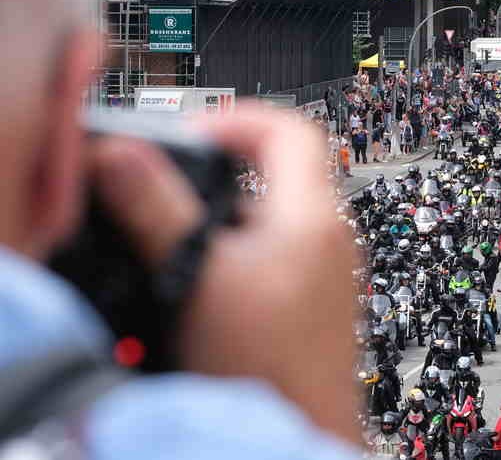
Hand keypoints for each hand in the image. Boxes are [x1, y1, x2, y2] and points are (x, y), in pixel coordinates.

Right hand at [91, 106, 358, 440]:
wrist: (301, 434)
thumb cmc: (271, 369)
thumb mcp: (199, 276)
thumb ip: (159, 211)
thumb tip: (123, 158)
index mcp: (314, 217)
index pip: (291, 129)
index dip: (237, 120)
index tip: (192, 137)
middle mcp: (330, 240)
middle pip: (279, 174)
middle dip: (219, 176)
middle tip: (175, 187)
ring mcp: (325, 275)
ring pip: (270, 221)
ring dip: (223, 222)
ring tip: (180, 245)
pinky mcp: (311, 307)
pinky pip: (273, 259)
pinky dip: (236, 258)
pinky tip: (202, 288)